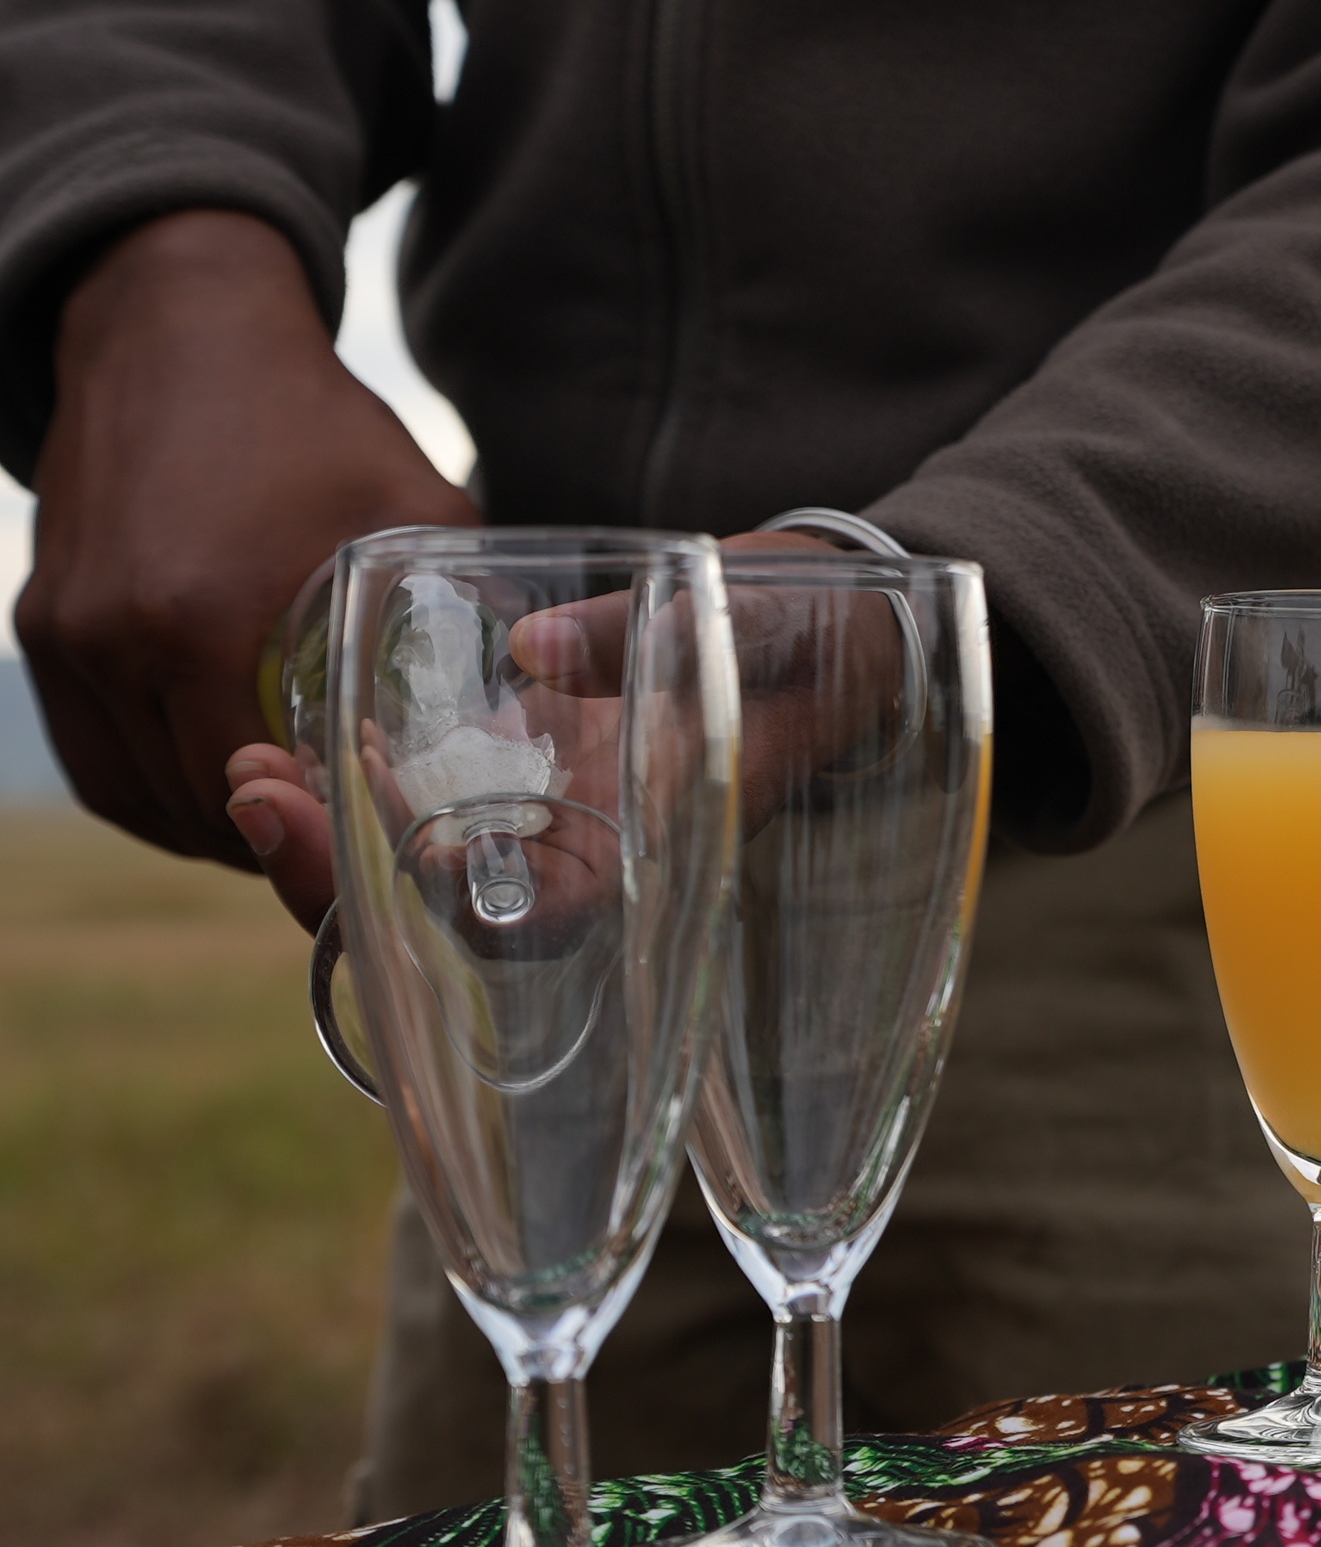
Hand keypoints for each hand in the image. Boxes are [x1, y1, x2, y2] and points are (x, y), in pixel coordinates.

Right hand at [14, 210, 474, 900]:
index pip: (253, 786)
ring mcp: (67, 633)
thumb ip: (465, 602)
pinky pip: (89, 749)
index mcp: (204, 618)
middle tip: (338, 847)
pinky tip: (211, 789)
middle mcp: (117, 636)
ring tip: (282, 828)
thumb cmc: (312, 422)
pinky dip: (145, 786)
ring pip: (129, 789)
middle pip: (188, 803)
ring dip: (201, 825)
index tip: (372, 840)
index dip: (316, 827)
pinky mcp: (40, 621)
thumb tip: (540, 689)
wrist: (177, 332)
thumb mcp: (414, 507)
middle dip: (267, 837)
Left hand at [222, 527, 876, 933]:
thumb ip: (658, 636)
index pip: (534, 923)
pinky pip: (426, 800)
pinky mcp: (528, 762)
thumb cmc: (824, 639)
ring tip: (255, 764)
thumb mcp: (766, 622)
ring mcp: (550, 814)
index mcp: (656, 854)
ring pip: (414, 866)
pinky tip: (301, 736)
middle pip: (438, 919)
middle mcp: (590, 856)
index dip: (440, 902)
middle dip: (332, 870)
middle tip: (259, 789)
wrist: (840, 623)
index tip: (376, 834)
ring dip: (325, 830)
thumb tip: (537, 653)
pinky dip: (357, 782)